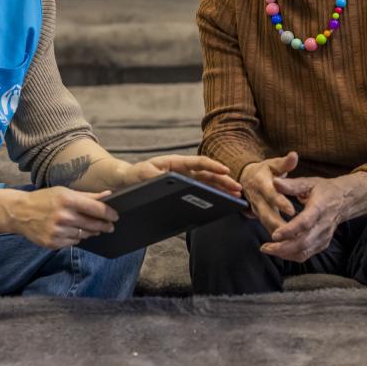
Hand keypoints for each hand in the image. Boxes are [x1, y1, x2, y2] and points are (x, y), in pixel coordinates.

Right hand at [2, 187, 117, 249]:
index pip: (97, 209)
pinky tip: (73, 232)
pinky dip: (76, 238)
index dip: (109, 213)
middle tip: (110, 226)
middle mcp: (63, 216)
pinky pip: (73, 242)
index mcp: (68, 200)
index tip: (115, 216)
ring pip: (84, 235)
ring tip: (92, 228)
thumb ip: (87, 195)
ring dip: (90, 232)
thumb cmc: (44, 199)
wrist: (20, 213)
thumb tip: (108, 194)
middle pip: (93, 224)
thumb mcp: (65, 192)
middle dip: (104, 225)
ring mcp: (57, 231)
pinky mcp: (52, 243)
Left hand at [118, 154, 241, 196]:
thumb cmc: (136, 175)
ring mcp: (186, 180)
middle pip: (208, 174)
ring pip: (208, 184)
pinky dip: (213, 196)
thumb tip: (168, 179)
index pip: (199, 162)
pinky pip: (201, 192)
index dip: (213, 166)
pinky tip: (222, 203)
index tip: (226, 170)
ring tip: (236, 197)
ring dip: (222, 189)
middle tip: (238, 189)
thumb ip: (155, 176)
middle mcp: (184, 170)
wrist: (128, 182)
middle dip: (224, 181)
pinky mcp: (184, 190)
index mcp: (177, 163)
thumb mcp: (143, 174)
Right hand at [239, 152, 298, 235]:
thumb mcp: (274, 164)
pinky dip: (276, 238)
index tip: (292, 210)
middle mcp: (257, 198)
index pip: (271, 194)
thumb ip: (285, 163)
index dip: (281, 202)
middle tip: (293, 233)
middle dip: (279, 225)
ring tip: (291, 243)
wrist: (247, 178)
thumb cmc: (264, 171)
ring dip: (278, 234)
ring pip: (266, 224)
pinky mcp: (259, 216)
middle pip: (267, 213)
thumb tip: (294, 155)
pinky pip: (267, 228)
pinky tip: (287, 245)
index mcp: (261, 183)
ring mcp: (256, 209)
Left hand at [261, 176, 348, 262]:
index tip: (274, 235)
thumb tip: (275, 182)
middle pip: (304, 242)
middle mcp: (323, 225)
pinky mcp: (323, 243)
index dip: (289, 230)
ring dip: (285, 254)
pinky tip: (279, 250)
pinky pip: (307, 254)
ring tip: (268, 249)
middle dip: (283, 248)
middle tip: (265, 247)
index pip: (305, 223)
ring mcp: (324, 236)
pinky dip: (292, 255)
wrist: (345, 200)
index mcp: (320, 208)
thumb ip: (292, 185)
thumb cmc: (324, 190)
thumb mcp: (309, 183)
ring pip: (305, 251)